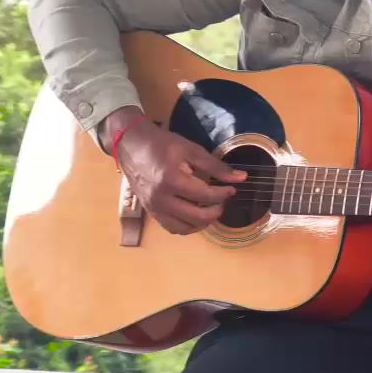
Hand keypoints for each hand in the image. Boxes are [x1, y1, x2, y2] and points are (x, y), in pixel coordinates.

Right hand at [105, 106, 246, 235]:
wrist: (130, 145)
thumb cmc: (161, 144)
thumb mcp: (191, 149)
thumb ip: (215, 166)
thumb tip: (241, 177)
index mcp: (171, 180)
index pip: (204, 195)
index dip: (223, 194)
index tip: (232, 188)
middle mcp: (161, 198)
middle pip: (197, 216)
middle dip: (216, 211)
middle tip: (223, 200)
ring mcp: (154, 208)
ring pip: (184, 228)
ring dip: (202, 223)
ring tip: (211, 209)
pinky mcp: (150, 212)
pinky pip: (172, 228)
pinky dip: (187, 226)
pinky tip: (196, 216)